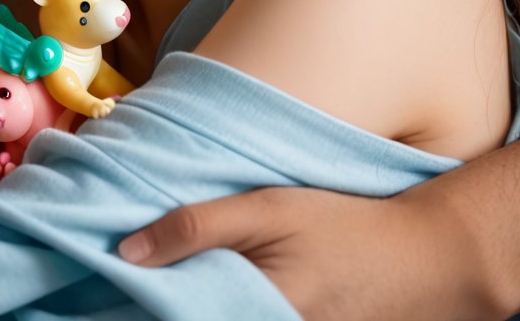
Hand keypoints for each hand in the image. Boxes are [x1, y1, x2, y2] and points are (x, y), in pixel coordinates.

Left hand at [118, 185, 501, 320]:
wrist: (425, 263)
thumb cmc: (343, 227)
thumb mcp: (271, 209)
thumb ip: (198, 227)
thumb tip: (125, 251)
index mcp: (251, 311)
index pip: (174, 319)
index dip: (132, 307)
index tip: (95, 296)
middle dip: (155, 310)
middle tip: (111, 295)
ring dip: (186, 308)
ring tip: (151, 294)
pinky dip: (219, 312)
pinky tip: (208, 298)